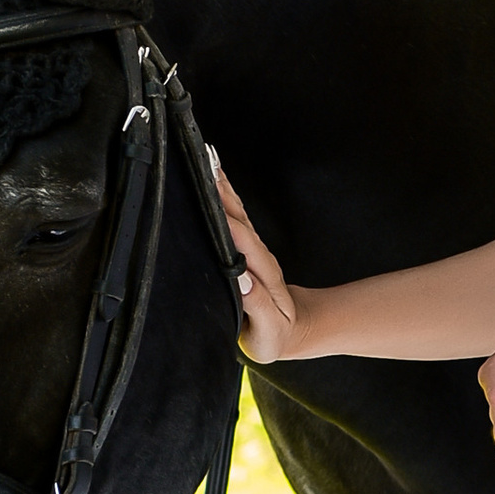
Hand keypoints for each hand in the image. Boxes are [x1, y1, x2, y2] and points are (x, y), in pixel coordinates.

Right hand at [215, 164, 298, 364]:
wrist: (295, 330)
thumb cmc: (277, 334)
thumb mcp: (269, 328)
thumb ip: (256, 304)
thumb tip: (241, 279)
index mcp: (261, 272)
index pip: (241, 241)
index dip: (224, 220)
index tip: (206, 198)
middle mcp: (257, 254)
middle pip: (237, 217)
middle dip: (219, 191)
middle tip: (199, 163)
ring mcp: (252, 248)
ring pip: (234, 211)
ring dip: (219, 186)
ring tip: (203, 158)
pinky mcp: (246, 247)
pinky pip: (232, 216)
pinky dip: (221, 194)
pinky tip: (211, 176)